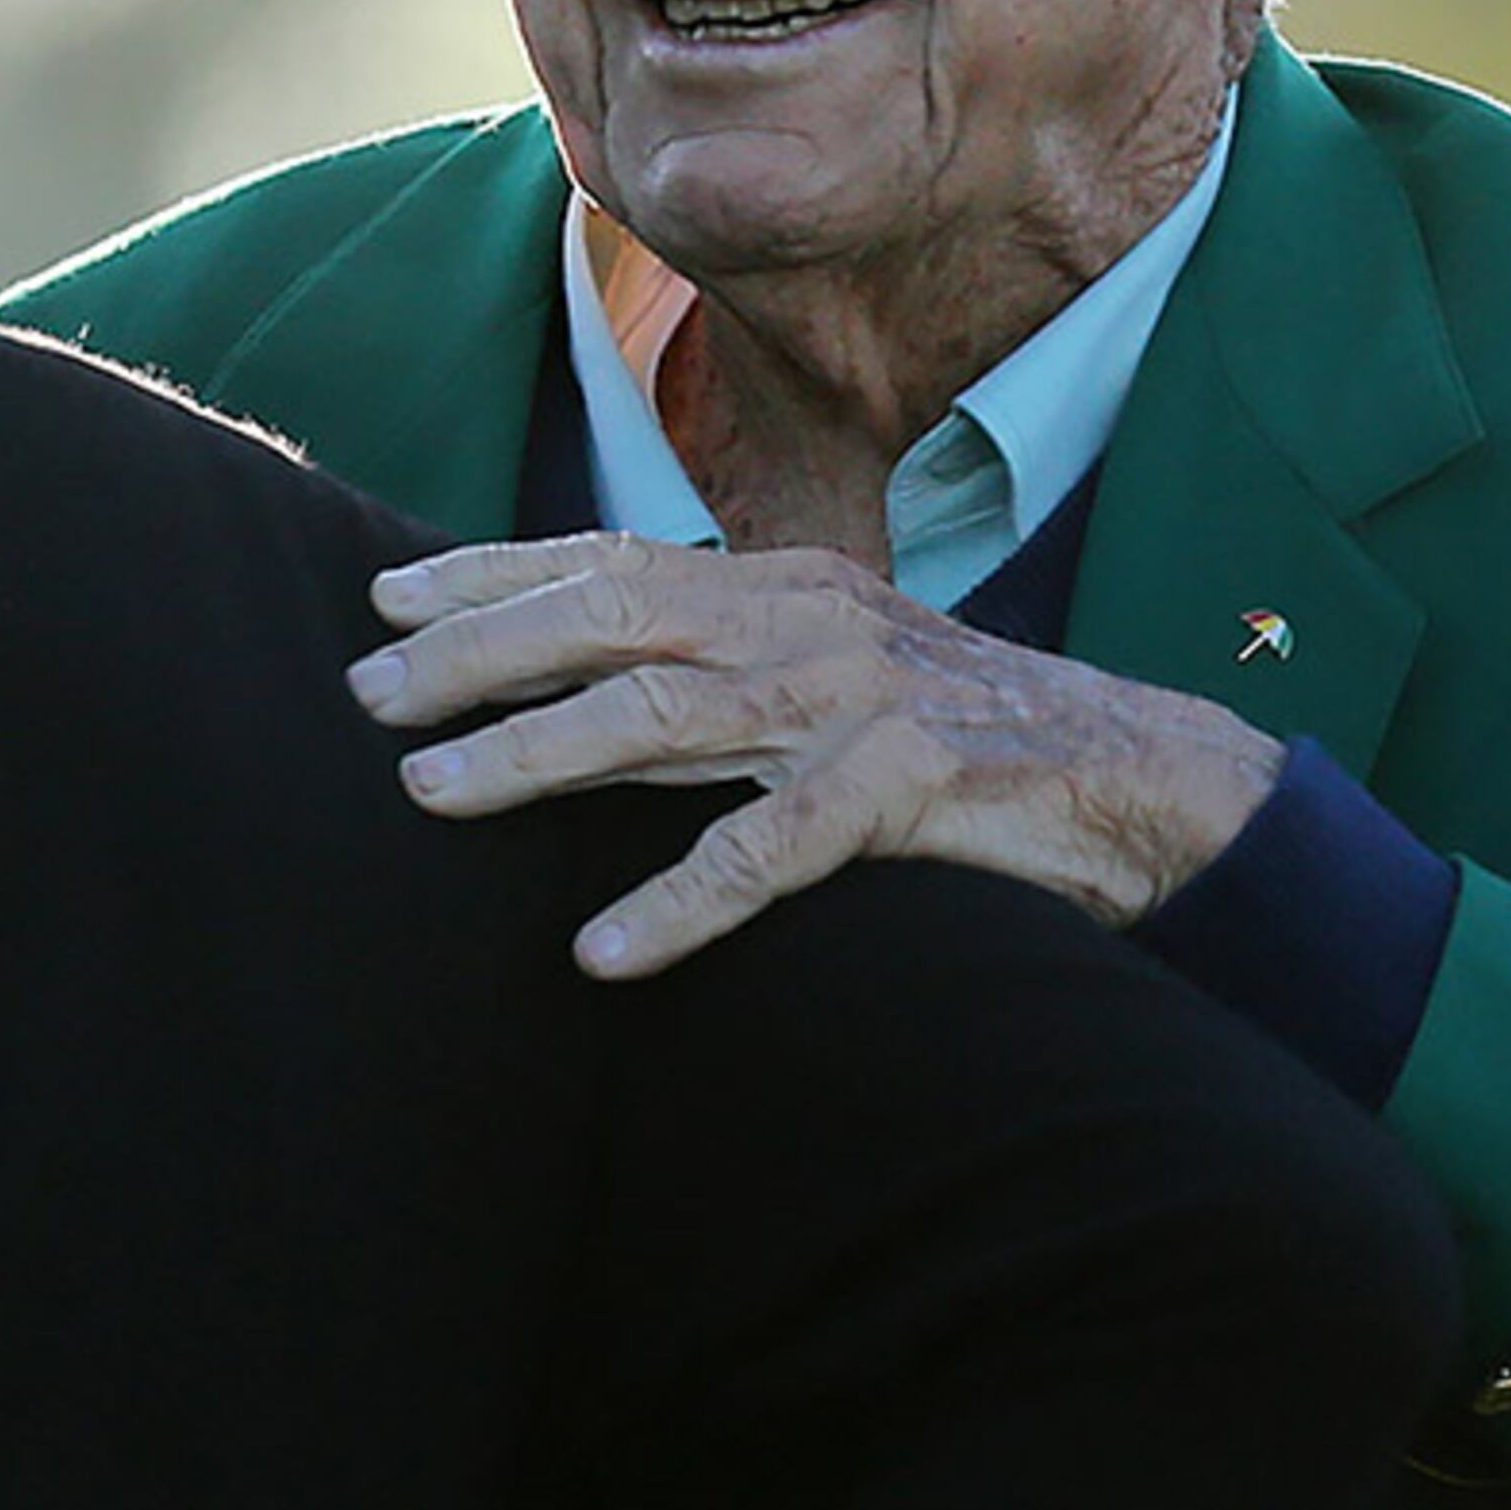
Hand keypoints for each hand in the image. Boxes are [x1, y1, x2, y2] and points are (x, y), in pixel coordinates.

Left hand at [346, 532, 1285, 976]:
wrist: (1143, 777)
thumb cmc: (966, 737)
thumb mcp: (834, 666)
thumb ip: (723, 658)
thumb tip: (579, 672)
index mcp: (784, 583)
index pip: (611, 558)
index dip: (492, 570)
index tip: (386, 592)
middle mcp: (808, 620)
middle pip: (611, 617)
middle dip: (477, 648)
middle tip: (367, 691)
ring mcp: (860, 699)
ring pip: (667, 717)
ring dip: (535, 755)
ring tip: (430, 791)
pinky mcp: (911, 787)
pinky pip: (773, 848)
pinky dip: (681, 900)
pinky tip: (603, 951)